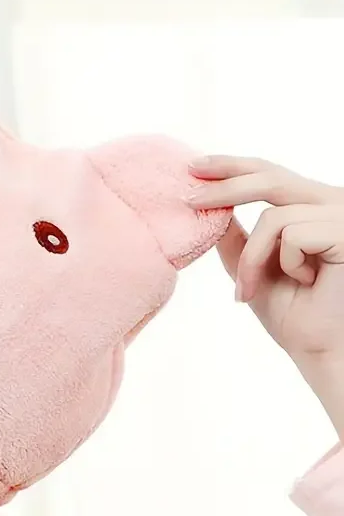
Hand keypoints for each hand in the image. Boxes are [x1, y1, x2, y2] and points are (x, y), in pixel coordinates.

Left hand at [188, 156, 343, 432]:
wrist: (319, 349)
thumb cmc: (291, 312)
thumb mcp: (249, 264)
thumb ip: (233, 234)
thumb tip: (206, 205)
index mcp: (310, 205)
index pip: (268, 173)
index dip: (231, 166)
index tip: (193, 166)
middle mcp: (330, 202)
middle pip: (270, 177)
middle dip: (224, 187)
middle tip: (188, 198)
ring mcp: (341, 214)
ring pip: (272, 217)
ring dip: (252, 260)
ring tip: (252, 290)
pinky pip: (291, 235)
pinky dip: (283, 264)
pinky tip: (307, 283)